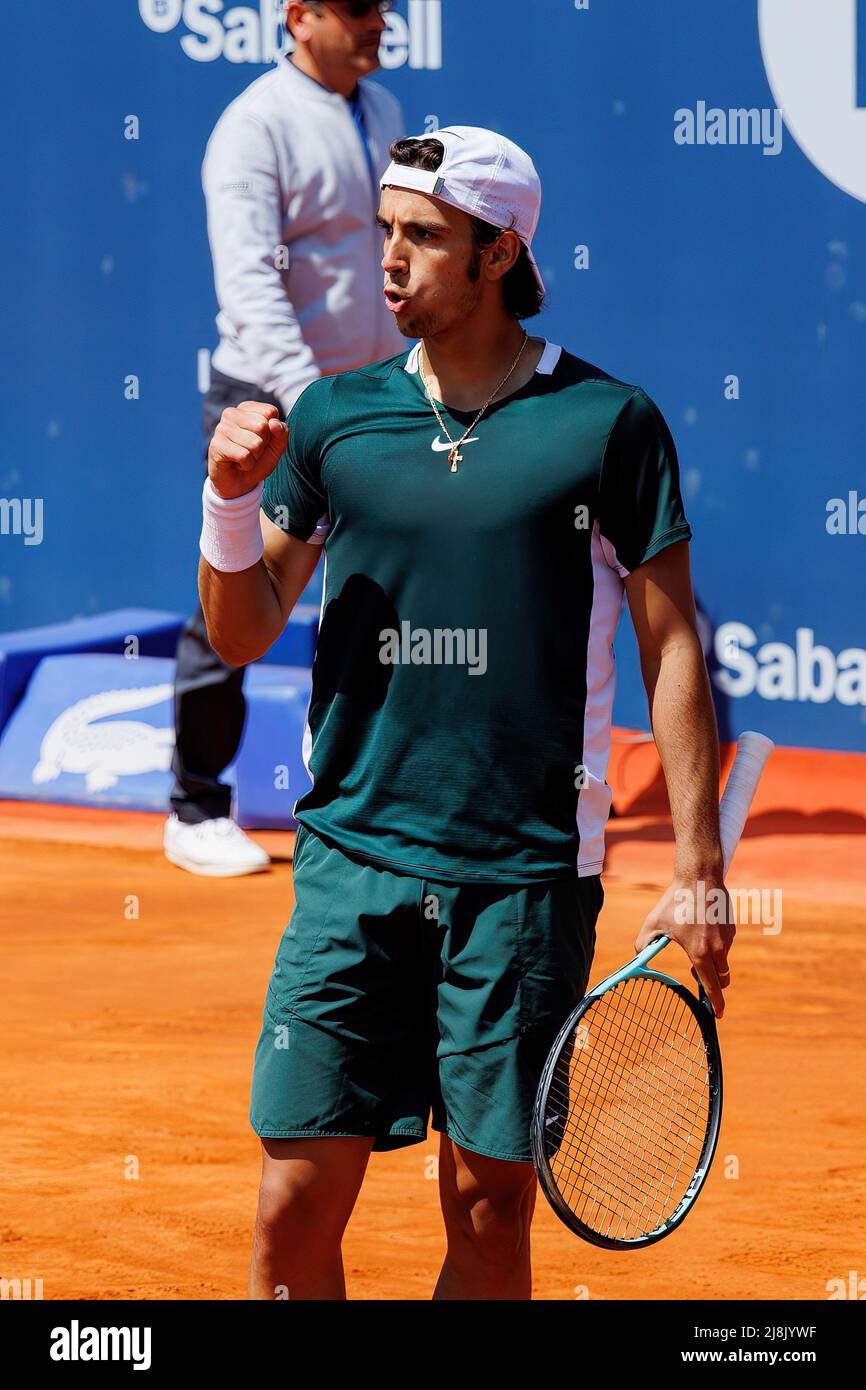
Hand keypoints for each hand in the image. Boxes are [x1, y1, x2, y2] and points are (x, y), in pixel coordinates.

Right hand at [207, 401, 288, 499]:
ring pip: (254, 443)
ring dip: (254, 457)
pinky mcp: (216, 445)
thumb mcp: (276, 447)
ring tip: (245, 457)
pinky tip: (237, 463)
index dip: (272, 431)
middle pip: (262, 426)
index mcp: (247, 408)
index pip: (270, 412)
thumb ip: (282, 433)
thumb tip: (274, 423)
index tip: (263, 439)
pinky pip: (244, 455)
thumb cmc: (258, 460)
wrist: (239, 483)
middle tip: (252, 451)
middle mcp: (231, 414)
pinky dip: (246, 464)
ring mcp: (221, 428)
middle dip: (263, 445)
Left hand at [634, 873, 733, 1017]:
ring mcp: (728, 939)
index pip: (711, 986)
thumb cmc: (675, 901)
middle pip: (722, 979)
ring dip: (712, 964)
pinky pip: (725, 946)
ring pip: (723, 961)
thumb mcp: (653, 923)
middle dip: (713, 986)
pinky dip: (717, 947)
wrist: (700, 878)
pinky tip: (703, 930)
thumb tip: (639, 958)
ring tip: (695, 946)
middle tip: (696, 977)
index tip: (717, 1015)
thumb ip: (643, 944)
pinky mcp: (732, 929)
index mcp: (700, 952)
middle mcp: (718, 949)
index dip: (715, 1003)